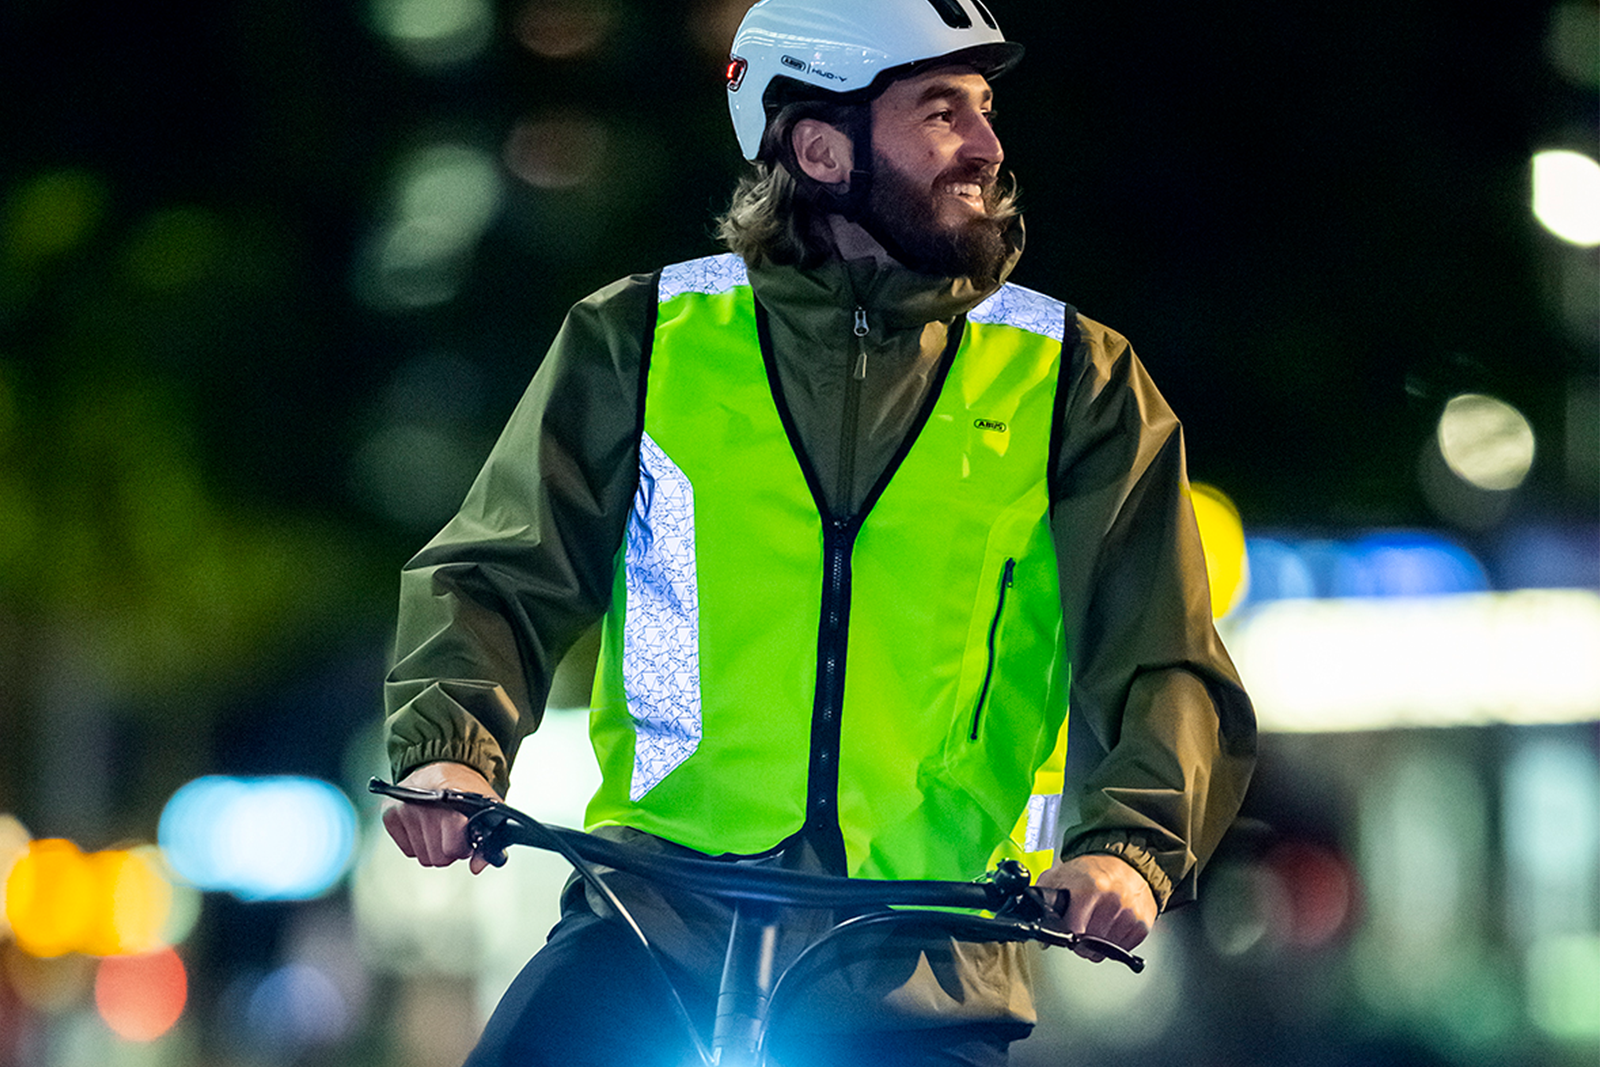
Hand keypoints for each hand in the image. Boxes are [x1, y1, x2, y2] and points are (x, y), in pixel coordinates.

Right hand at [381, 761, 500, 874]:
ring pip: (422, 857)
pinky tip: (425, 826)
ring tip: (440, 827)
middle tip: (452, 833)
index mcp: (452, 802)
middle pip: (437, 857)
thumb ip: (489, 841)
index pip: (452, 847)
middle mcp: (425, 805)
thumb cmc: (467, 789)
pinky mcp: (389, 814)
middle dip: (448, 850)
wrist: (446, 764)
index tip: (465, 840)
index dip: (461, 848)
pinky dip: (417, 843)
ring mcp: (405, 809)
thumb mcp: (487, 808)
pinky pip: (407, 850)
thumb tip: (477, 868)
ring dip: (433, 847)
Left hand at [1035, 853, 1157, 961]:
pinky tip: (1112, 925)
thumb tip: (1042, 937)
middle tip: (1082, 926)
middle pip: (1091, 943)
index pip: (1075, 928)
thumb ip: (1045, 899)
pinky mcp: (1142, 924)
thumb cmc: (1093, 871)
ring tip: (1098, 923)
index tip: (1066, 931)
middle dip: (1082, 941)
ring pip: (1107, 949)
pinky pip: (1124, 948)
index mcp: (1089, 888)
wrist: (1127, 863)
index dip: (1067, 934)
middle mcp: (1113, 901)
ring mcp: (1130, 914)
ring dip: (1099, 943)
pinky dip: (1116, 942)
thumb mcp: (1062, 875)